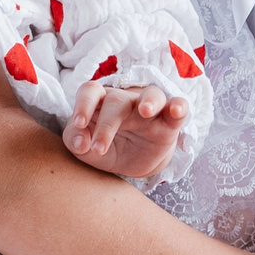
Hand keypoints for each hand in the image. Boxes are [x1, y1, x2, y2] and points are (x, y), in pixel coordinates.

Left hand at [65, 81, 186, 178]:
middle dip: (107, 125)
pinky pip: (179, 105)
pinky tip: (176, 110)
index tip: (80, 124)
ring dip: (149, 100)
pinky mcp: (169, 123)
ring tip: (145, 111)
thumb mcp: (85, 149)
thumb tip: (80, 142)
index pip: (90, 91)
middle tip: (99, 149)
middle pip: (116, 99)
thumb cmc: (106, 147)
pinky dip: (179, 106)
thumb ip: (75, 141)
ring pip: (152, 94)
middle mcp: (125, 101)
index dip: (83, 104)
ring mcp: (149, 109)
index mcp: (100, 102)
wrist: (132, 163)